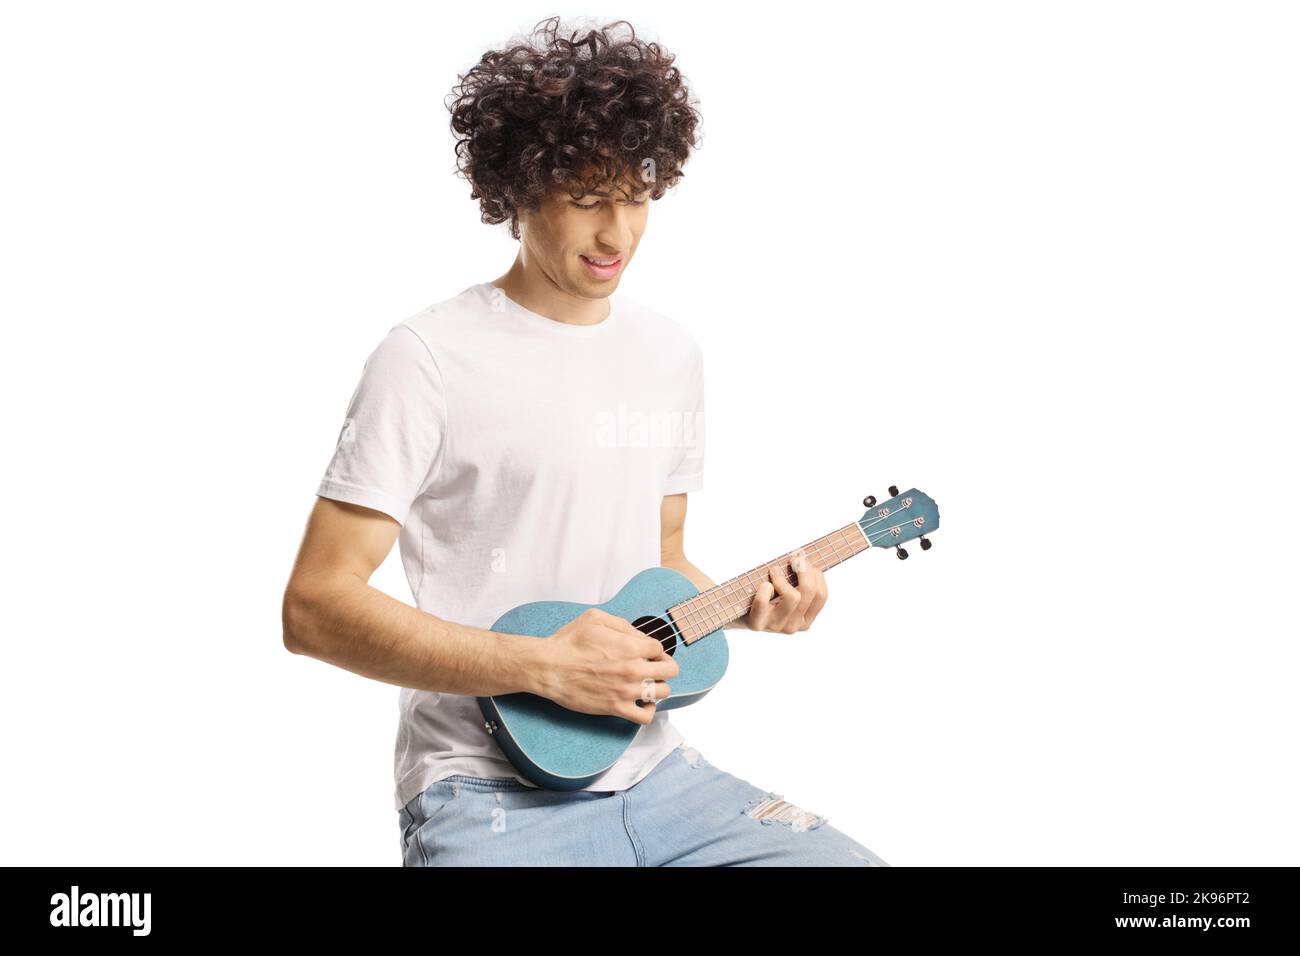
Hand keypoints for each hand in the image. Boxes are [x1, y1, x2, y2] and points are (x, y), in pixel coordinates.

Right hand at [534, 608, 678, 723]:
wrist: (549, 668)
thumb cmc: (568, 643)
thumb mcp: (595, 619)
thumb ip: (622, 624)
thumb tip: (638, 635)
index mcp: (631, 646)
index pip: (660, 648)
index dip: (654, 650)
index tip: (647, 653)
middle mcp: (634, 669)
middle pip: (670, 670)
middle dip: (664, 666)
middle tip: (653, 667)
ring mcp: (626, 690)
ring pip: (663, 692)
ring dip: (657, 687)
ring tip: (647, 685)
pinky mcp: (616, 708)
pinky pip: (646, 716)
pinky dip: (648, 710)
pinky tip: (641, 703)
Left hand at [739, 549, 826, 633]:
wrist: (736, 614)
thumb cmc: (765, 596)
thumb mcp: (786, 591)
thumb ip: (799, 580)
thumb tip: (806, 558)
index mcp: (805, 620)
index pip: (821, 596)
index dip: (815, 574)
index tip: (804, 561)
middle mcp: (793, 626)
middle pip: (808, 592)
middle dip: (803, 570)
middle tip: (794, 559)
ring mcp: (776, 627)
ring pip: (792, 597)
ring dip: (782, 578)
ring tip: (773, 571)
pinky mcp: (757, 624)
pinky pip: (764, 602)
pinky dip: (764, 588)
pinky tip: (763, 585)